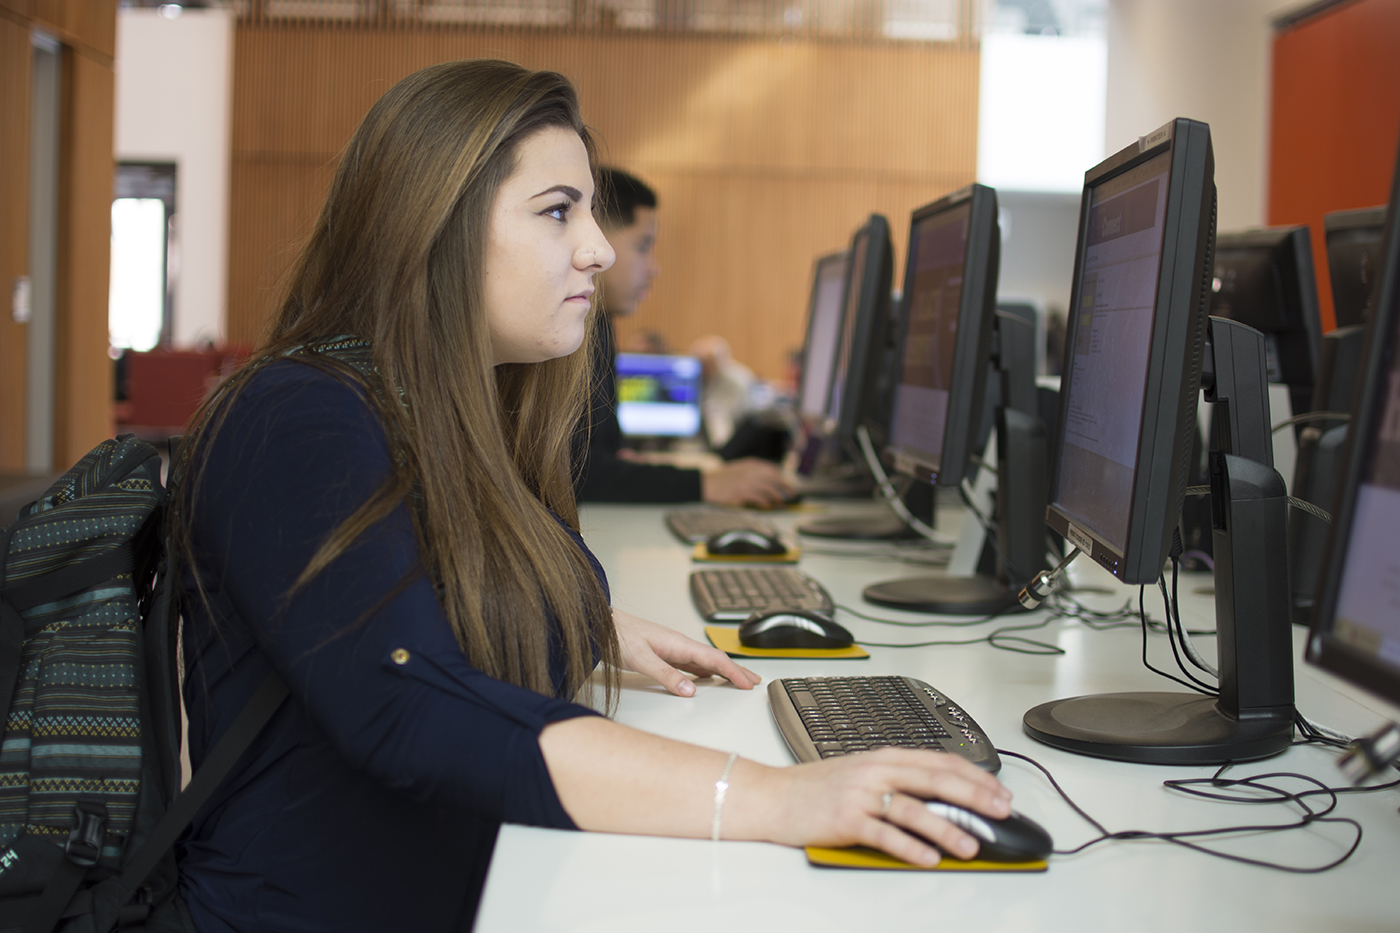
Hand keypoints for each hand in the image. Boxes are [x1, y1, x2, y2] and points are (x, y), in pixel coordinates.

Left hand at [612, 608, 761, 696]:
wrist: (600, 625)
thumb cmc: (618, 636)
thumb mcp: (641, 659)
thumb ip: (666, 675)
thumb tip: (691, 690)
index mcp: (679, 643)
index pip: (714, 658)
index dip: (734, 671)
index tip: (748, 683)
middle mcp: (679, 644)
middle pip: (715, 658)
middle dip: (736, 669)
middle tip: (753, 681)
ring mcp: (672, 648)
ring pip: (705, 661)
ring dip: (723, 671)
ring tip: (736, 681)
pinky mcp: (664, 653)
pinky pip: (692, 663)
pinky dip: (705, 672)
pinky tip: (704, 678)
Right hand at [701, 458, 791, 507]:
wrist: (706, 484)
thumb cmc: (721, 478)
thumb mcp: (738, 469)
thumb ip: (751, 471)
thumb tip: (766, 478)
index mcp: (750, 464)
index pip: (772, 469)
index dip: (781, 477)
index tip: (786, 483)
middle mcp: (751, 471)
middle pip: (775, 478)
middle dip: (785, 486)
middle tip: (791, 493)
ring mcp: (747, 482)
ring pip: (769, 489)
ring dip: (777, 497)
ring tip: (781, 502)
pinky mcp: (743, 493)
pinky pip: (759, 498)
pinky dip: (766, 503)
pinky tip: (768, 506)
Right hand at [736, 747, 1012, 865]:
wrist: (772, 795)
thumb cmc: (816, 788)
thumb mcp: (861, 773)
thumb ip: (898, 780)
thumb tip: (943, 798)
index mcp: (883, 757)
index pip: (940, 761)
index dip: (975, 776)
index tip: (1000, 791)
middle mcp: (875, 772)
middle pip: (935, 780)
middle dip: (974, 797)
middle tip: (1001, 812)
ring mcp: (860, 795)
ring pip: (914, 809)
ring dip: (947, 828)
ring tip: (970, 845)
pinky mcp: (846, 820)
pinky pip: (885, 834)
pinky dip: (910, 847)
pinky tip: (928, 857)